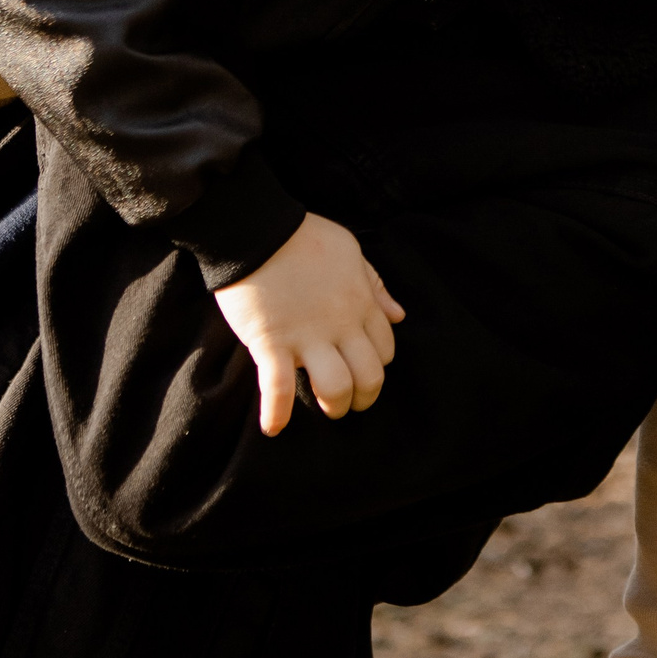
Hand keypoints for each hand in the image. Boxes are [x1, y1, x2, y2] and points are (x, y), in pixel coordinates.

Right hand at [212, 214, 407, 435]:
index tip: (361, 368)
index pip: (384, 349)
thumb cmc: (304, 237)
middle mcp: (340, 324)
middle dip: (364, 397)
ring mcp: (307, 335)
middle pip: (369, 376)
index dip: (377, 366)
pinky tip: (273, 426)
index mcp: (360, 303)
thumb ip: (375, 284)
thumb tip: (399, 314)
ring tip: (323, 409)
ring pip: (335, 387)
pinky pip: (277, 387)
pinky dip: (275, 413)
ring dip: (332, 405)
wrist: (257, 230)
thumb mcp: (351, 252)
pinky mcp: (271, 342)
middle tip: (350, 402)